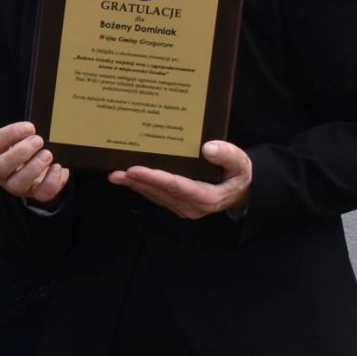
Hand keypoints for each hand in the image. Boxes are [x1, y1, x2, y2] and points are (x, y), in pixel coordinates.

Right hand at [0, 121, 70, 204]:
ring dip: (34, 167)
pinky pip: (41, 193)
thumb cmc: (27, 150)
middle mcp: (0, 172)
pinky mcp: (34, 194)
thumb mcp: (22, 139)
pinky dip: (51, 181)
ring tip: (48, 154)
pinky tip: (58, 167)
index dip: (11, 133)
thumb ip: (25, 134)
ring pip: (18, 183)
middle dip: (21, 152)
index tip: (30, 127)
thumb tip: (35, 130)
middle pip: (1, 166)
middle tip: (38, 140)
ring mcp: (15, 185)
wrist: (39, 168)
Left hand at [111, 141, 254, 219]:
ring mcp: (183, 207)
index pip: (176, 187)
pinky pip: (157, 196)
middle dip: (138, 182)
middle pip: (161, 192)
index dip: (155, 178)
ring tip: (116, 175)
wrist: (241, 188)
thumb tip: (207, 148)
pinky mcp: (177, 204)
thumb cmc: (239, 173)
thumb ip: (228, 155)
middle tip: (117, 172)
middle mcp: (192, 206)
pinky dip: (142, 187)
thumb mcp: (240, 163)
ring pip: (156, 196)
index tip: (136, 169)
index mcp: (207, 197)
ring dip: (136, 186)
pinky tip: (128, 179)